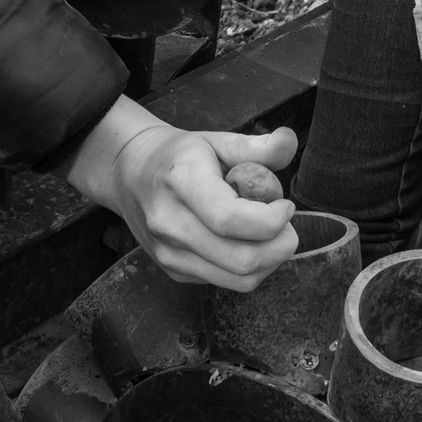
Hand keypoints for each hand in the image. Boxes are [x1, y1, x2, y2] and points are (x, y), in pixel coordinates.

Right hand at [67, 96, 297, 289]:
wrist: (132, 174)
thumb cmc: (182, 155)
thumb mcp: (217, 139)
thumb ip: (256, 146)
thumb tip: (289, 140)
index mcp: (182, 182)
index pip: (230, 219)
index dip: (270, 219)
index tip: (286, 205)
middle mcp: (171, 224)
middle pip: (240, 258)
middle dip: (280, 246)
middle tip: (288, 224)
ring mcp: (170, 254)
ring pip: (238, 279)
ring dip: (270, 261)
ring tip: (272, 234)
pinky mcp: (175, 272)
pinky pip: (226, 282)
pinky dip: (250, 268)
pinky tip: (247, 241)